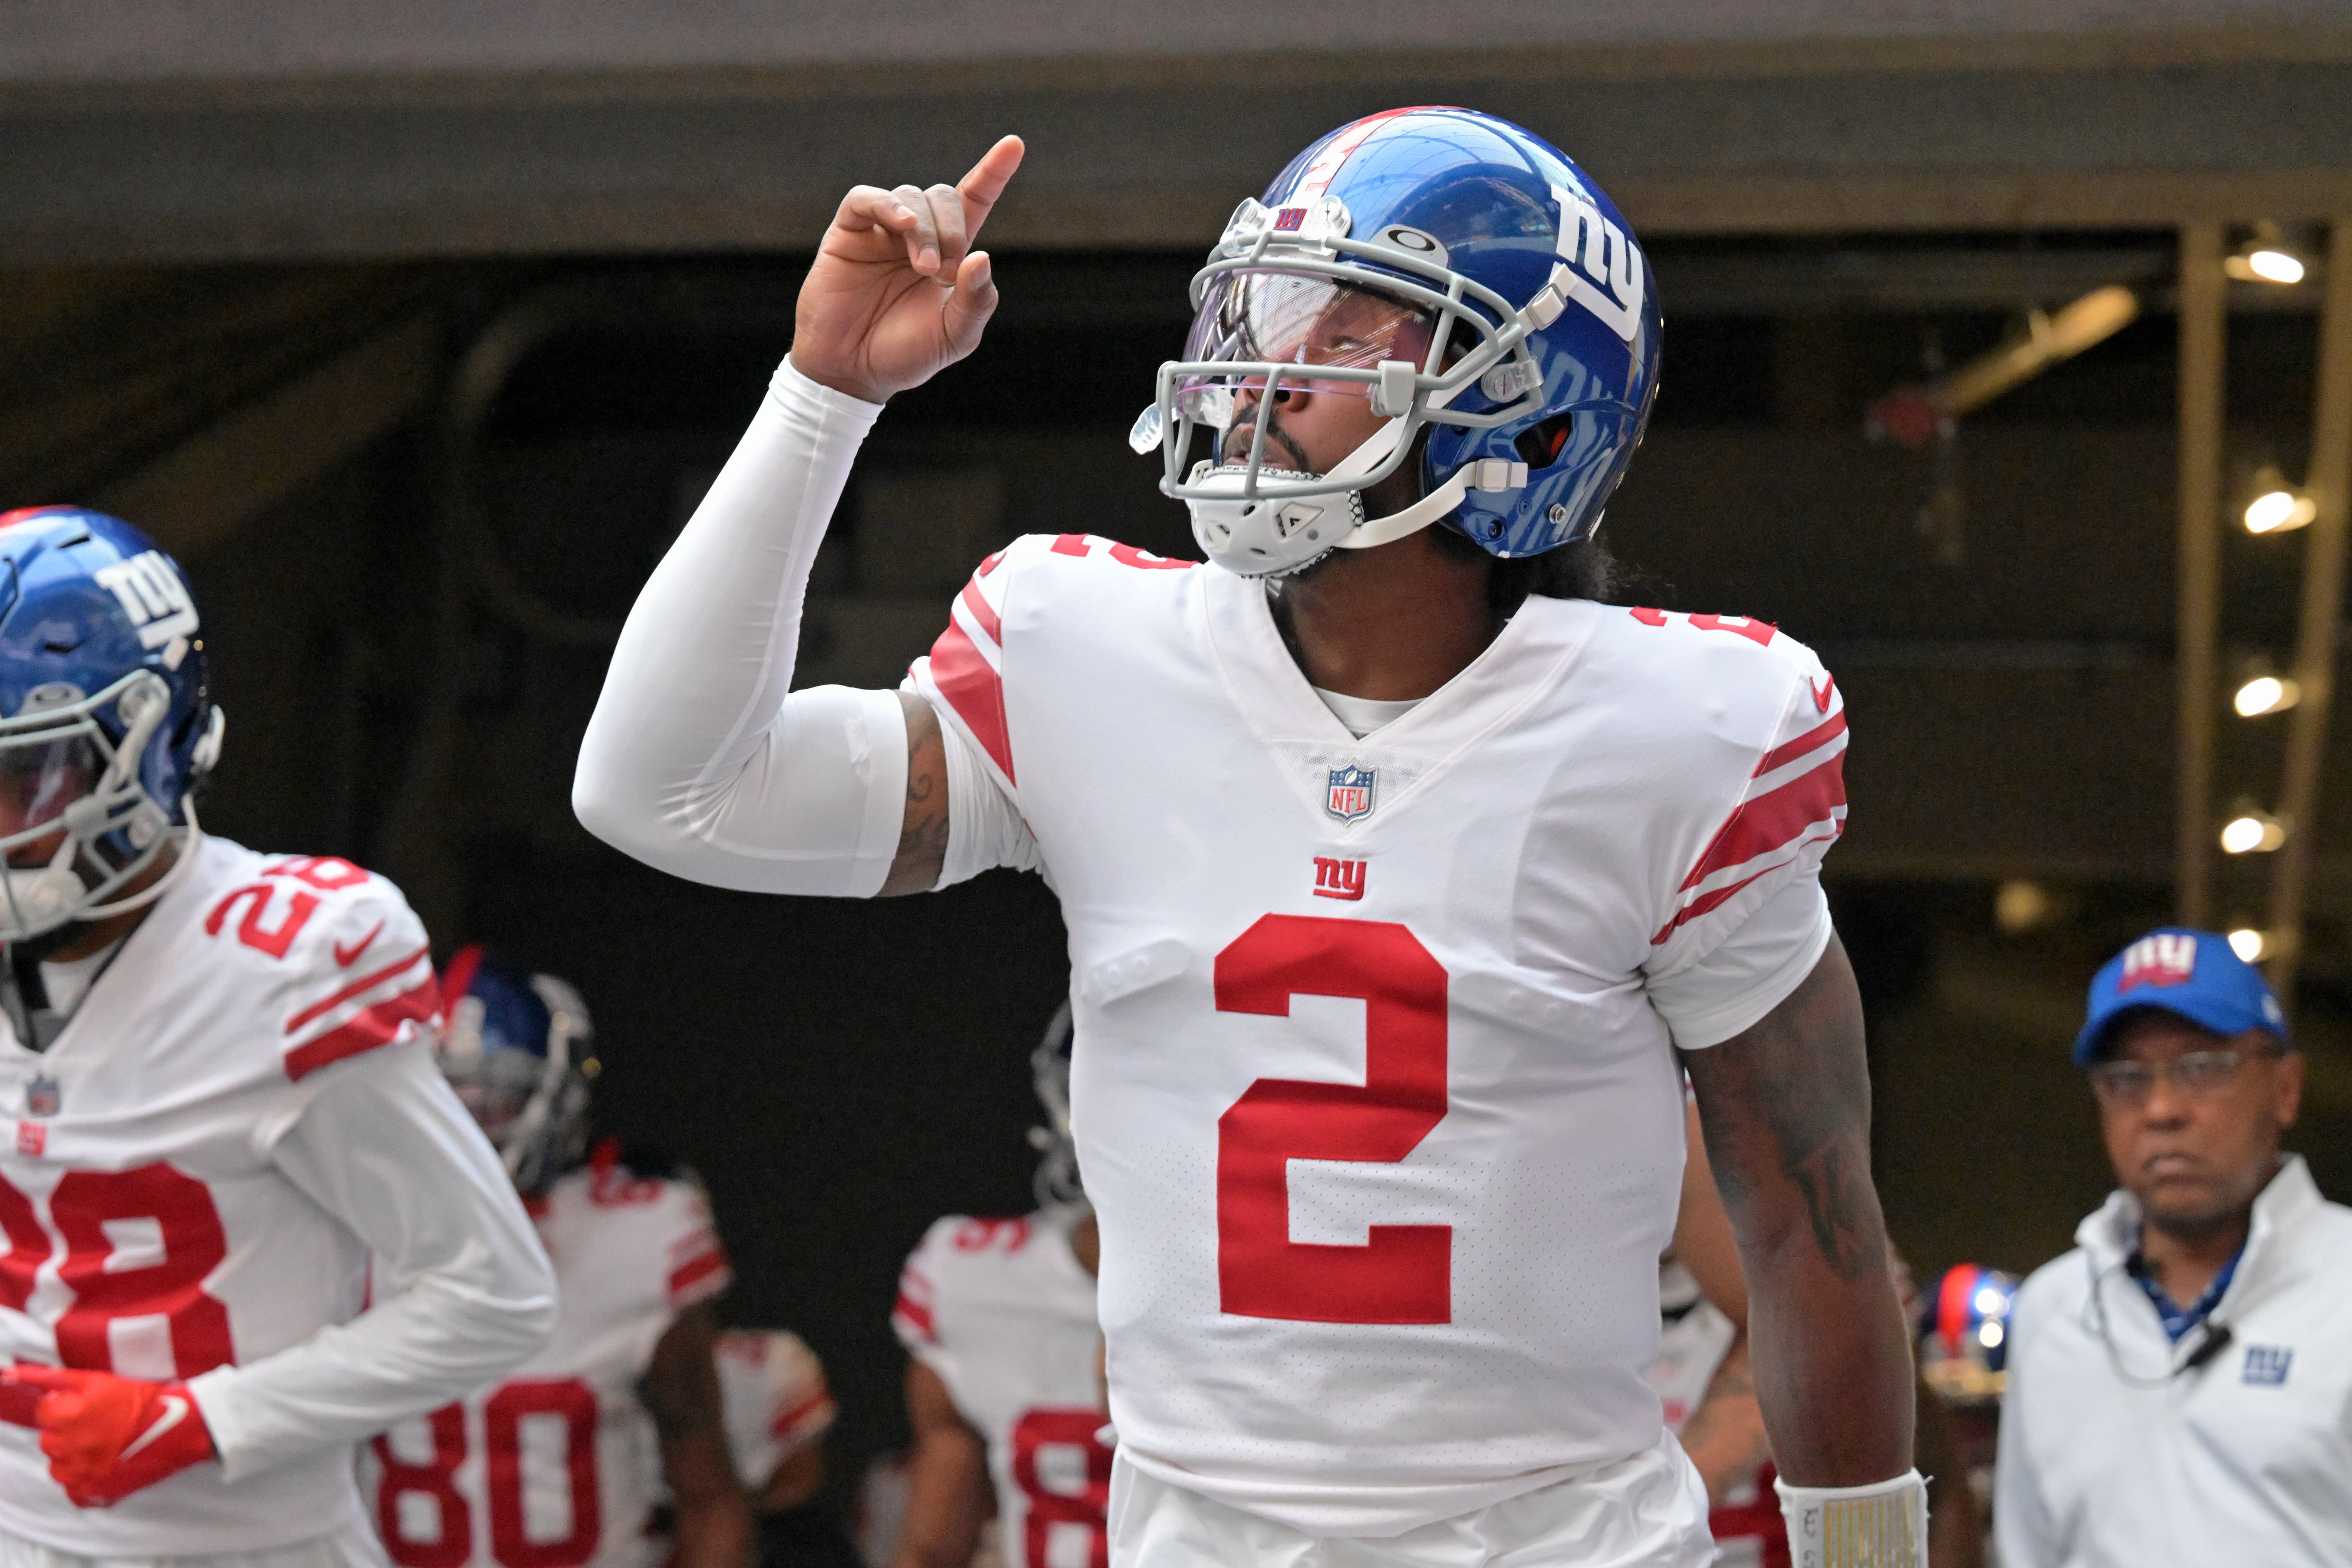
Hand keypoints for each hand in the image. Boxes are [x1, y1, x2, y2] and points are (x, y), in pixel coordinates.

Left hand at [7, 1365, 213, 1506]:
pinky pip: (71, 1488)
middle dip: (67, 1429)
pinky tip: (103, 1461)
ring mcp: (78, 1472)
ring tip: (102, 1442)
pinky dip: (82, 1476)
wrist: (178, 1427)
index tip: (86, 1404)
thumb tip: (7, 1373)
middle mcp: (68, 1447)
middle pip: (48, 1438)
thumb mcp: (97, 1379)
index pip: (44, 1411)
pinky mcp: (91, 1491)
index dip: (65, 1404)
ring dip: (72, 1453)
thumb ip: (50, 1377)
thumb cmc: (140, 1399)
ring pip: (56, 1463)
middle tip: (98, 1422)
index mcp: (67, 1416)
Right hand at [791, 135, 1024, 403]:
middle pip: (944, 196)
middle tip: (946, 271)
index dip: (992, 173)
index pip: (974, 202)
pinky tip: (902, 223)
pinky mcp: (848, 232)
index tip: (1014, 145)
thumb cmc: (904, 354)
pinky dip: (888, 204)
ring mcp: (882, 231)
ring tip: (923, 268)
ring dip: (925, 230)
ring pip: (911, 197)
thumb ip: (976, 301)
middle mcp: (917, 235)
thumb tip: (982, 256)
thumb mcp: (954, 337)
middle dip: (954, 228)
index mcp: (949, 255)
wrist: (852, 371)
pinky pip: (867, 199)